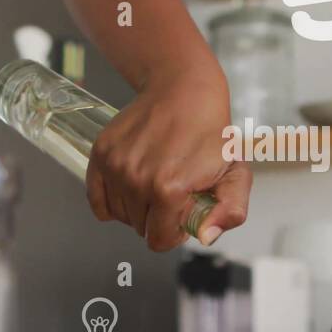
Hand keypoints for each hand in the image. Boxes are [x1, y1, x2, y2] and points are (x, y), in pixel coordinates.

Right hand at [85, 66, 250, 250]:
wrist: (183, 90)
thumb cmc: (210, 132)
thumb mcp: (235, 173)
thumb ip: (230, 211)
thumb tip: (206, 236)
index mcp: (169, 190)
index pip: (159, 241)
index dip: (175, 232)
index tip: (183, 211)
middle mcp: (136, 180)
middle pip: (139, 228)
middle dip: (158, 217)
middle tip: (174, 190)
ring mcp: (115, 166)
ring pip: (119, 214)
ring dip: (136, 206)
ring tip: (155, 180)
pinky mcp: (101, 153)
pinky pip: (96, 198)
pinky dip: (111, 200)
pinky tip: (130, 187)